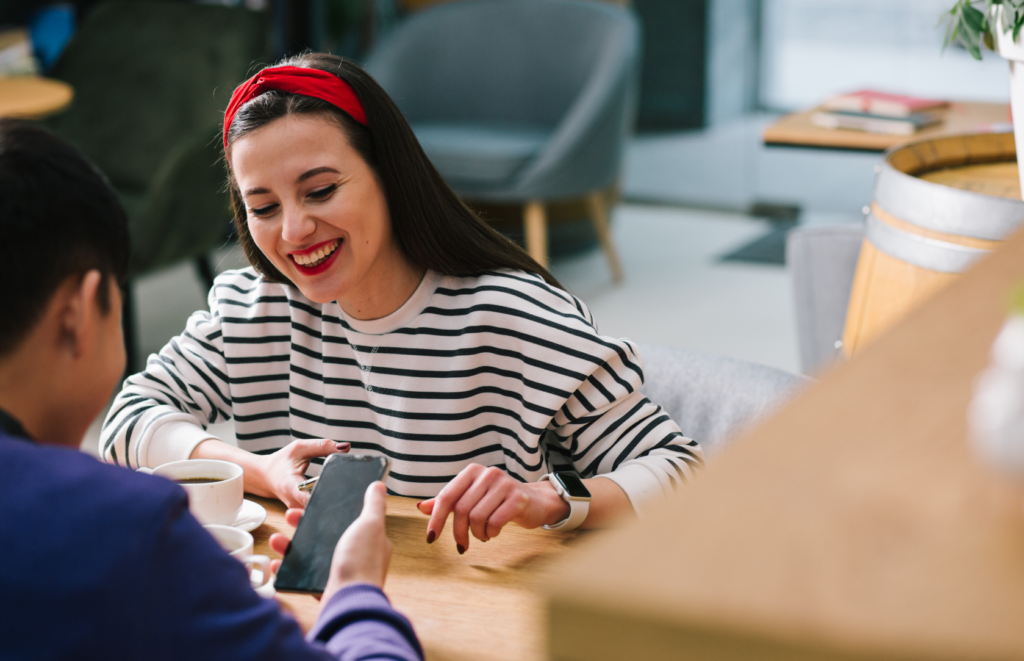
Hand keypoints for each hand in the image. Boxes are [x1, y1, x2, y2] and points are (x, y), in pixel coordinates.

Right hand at [247, 438, 348, 507]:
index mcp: (291, 487)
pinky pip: (319, 510)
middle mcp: (295, 503)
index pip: (311, 498)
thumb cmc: (281, 462)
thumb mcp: (299, 448)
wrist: (266, 477)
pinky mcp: (303, 513)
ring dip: (335, 501)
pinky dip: (330, 502)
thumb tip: (346, 448)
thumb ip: (322, 446)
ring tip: (350, 489)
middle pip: (320, 507)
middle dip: (337, 498)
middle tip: (355, 487)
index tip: (344, 489)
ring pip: (321, 511)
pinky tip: (341, 493)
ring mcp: (299, 511)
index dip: (328, 496)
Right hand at [268, 482, 391, 602]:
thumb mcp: (371, 525)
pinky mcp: (324, 588)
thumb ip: (374, 505)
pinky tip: (278, 564)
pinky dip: (289, 570)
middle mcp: (356, 557)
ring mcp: (339, 573)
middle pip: (326, 535)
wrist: (349, 602)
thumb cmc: (362, 563)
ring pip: (311, 555)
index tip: (314, 502)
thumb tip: (378, 486)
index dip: (332, 510)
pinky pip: (302, 576)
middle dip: (305, 525)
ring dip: (292, 546)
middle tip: (289, 516)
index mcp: (370, 541)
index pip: (350, 519)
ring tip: (277, 541)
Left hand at [416, 464, 569, 553]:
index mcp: (472, 472)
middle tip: (462, 546)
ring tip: (482, 535)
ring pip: (477, 517)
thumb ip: (447, 502)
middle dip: (459, 533)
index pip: (446, 496)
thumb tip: (420, 508)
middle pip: (461, 509)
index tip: (431, 538)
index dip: (436, 519)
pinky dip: (491, 533)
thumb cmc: (497, 500)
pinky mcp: (518, 498)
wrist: (534, 500)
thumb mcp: (471, 498)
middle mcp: (487, 474)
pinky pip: (495, 522)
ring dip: (477, 534)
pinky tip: (493, 532)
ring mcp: (504, 484)